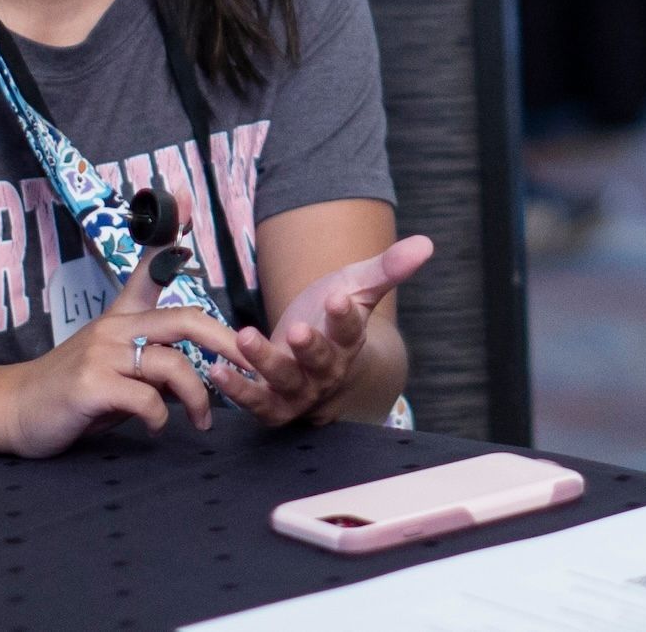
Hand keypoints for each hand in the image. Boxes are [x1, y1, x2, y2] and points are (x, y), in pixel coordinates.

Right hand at [0, 229, 255, 458]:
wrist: (16, 408)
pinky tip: (155, 427)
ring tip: (201, 422)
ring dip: (197, 399)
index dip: (169, 230)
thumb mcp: (116, 367)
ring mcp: (102, 353)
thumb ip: (153, 364)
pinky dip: (161, 418)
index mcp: (121, 316)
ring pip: (173, 365)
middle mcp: (114, 327)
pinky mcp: (92, 385)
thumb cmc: (73, 389)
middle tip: (248, 368)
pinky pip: (148, 400)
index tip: (184, 195)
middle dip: (225, 342)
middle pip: (183, 319)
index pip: (149, 266)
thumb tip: (194, 374)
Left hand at [208, 234, 432, 426]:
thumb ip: (388, 268)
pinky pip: (258, 402)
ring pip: (286, 383)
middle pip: (322, 363)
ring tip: (247, 337)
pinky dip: (238, 390)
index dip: (345, 316)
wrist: (324, 361)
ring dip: (266, 363)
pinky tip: (218, 369)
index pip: (351, 330)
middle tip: (297, 329)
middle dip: (310, 347)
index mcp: (349, 341)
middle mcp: (327, 370)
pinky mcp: (273, 402)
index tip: (337, 298)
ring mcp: (300, 389)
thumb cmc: (337, 318)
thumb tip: (427, 243)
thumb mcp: (358, 287)